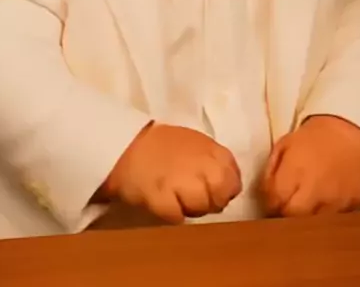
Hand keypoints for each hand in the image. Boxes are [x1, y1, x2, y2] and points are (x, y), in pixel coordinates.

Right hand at [102, 123, 241, 223]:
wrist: (125, 144)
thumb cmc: (162, 146)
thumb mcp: (195, 143)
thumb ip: (214, 161)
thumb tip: (228, 186)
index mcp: (210, 148)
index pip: (233, 178)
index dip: (226, 189)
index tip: (213, 191)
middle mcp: (199, 162)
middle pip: (222, 193)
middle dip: (213, 202)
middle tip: (197, 200)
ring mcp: (180, 180)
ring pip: (202, 206)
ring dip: (191, 209)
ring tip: (177, 200)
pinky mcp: (160, 197)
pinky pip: (177, 216)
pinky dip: (172, 215)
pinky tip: (163, 204)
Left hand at [261, 115, 359, 216]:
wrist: (349, 136)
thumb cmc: (313, 139)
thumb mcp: (284, 145)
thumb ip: (271, 173)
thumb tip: (265, 197)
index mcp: (295, 168)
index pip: (274, 201)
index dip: (269, 205)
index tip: (272, 203)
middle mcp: (316, 188)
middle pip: (292, 218)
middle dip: (284, 216)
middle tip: (285, 210)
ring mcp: (336, 200)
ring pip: (313, 226)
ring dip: (305, 221)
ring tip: (303, 211)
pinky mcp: (353, 207)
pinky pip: (334, 224)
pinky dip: (325, 221)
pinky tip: (322, 209)